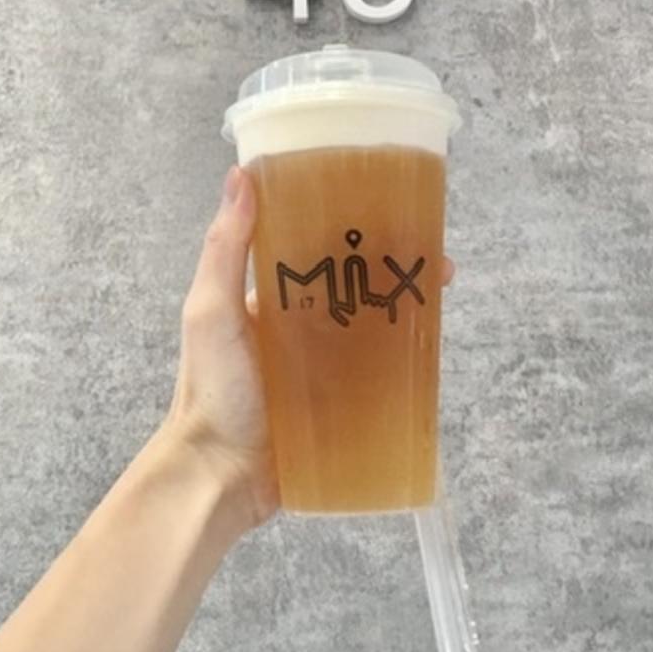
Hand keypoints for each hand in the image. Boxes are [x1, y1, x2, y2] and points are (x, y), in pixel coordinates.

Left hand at [165, 165, 454, 532]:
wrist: (220, 476)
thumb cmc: (211, 389)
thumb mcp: (211, 309)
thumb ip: (225, 248)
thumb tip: (240, 175)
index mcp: (270, 297)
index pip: (317, 249)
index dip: (351, 226)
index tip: (386, 204)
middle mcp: (300, 325)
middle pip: (357, 283)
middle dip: (395, 264)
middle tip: (431, 252)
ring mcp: (325, 365)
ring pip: (376, 324)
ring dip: (408, 305)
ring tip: (442, 286)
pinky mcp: (345, 403)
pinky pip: (382, 374)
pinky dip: (407, 357)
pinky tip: (432, 344)